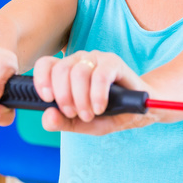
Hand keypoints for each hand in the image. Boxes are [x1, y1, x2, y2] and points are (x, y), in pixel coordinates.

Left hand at [34, 51, 155, 135]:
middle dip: (64, 97)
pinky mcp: (114, 62)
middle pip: (61, 70)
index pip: (45, 64)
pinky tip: (100, 107)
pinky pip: (100, 75)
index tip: (47, 99)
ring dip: (81, 99)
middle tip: (75, 114)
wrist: (140, 110)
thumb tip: (47, 116)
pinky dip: (97, 95)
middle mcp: (79, 60)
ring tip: (90, 114)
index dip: (42, 80)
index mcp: (67, 70)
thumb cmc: (109, 113)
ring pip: (78, 73)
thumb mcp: (83, 124)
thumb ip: (63, 122)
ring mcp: (97, 59)